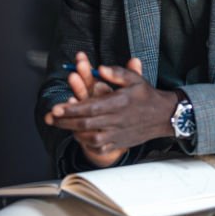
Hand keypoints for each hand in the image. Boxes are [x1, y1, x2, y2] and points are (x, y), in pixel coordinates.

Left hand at [43, 53, 136, 167]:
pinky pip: (99, 147)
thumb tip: (99, 68)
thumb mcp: (134, 79)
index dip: (71, 109)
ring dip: (72, 132)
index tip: (56, 108)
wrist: (164, 116)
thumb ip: (117, 73)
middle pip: (85, 124)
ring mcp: (118, 134)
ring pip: (90, 137)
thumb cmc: (146, 96)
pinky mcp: (120, 143)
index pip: (90, 108)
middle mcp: (117, 120)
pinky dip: (86, 143)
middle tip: (50, 118)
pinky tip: (78, 135)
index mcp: (119, 103)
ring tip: (60, 124)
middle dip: (64, 121)